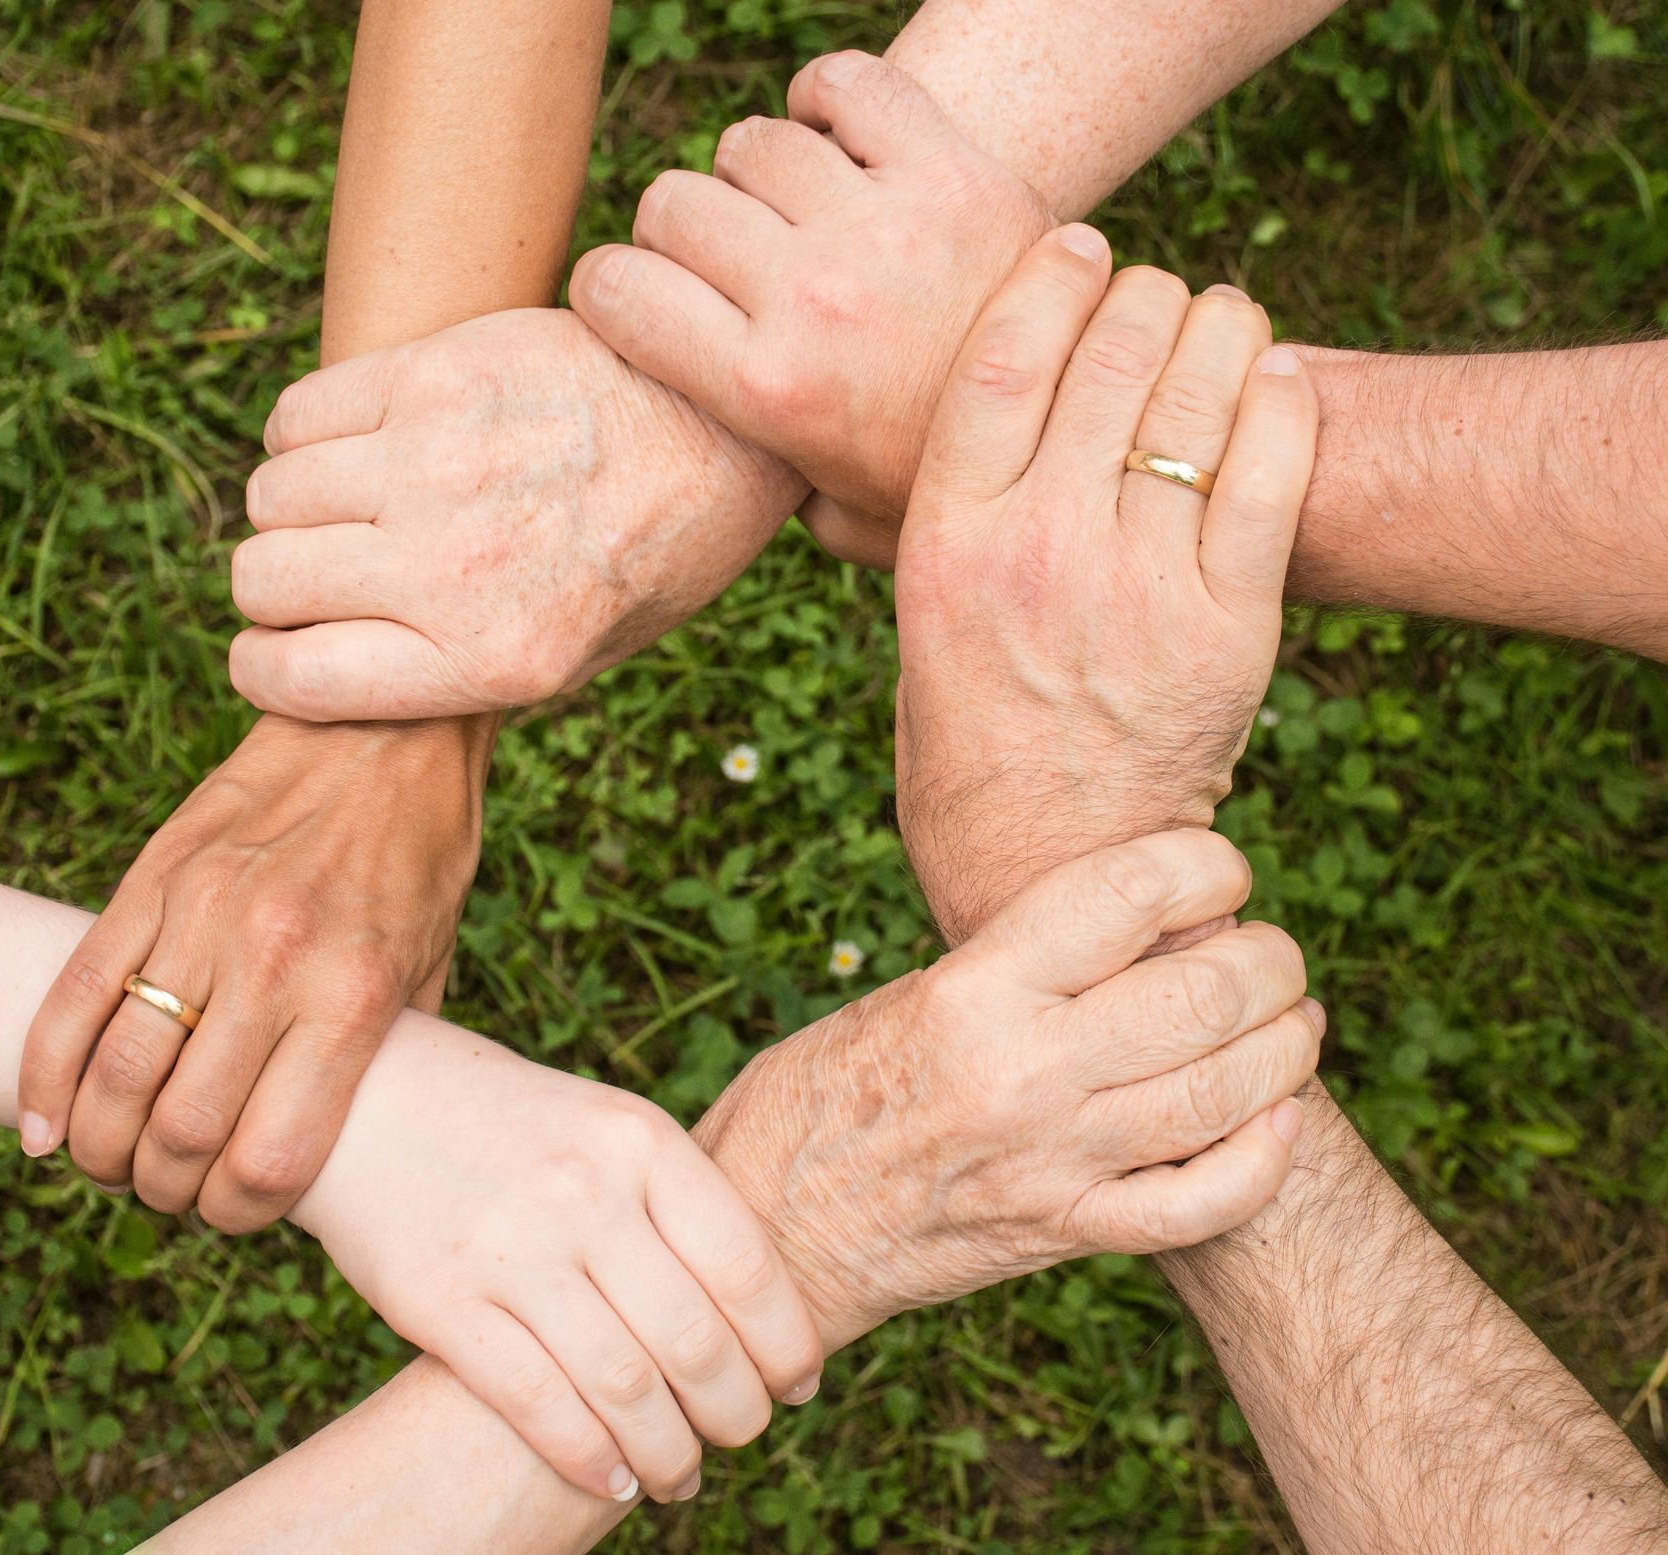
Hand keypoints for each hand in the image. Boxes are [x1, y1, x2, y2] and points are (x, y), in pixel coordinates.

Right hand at [19, 715, 489, 1230]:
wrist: (385, 728)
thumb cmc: (421, 856)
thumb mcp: (433, 965)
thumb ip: (385, 1057)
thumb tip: (348, 1148)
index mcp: (353, 996)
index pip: (269, 1159)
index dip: (239, 1215)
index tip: (236, 1214)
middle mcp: (273, 961)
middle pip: (180, 1132)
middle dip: (165, 1190)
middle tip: (171, 1192)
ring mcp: (202, 916)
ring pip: (116, 1073)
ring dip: (101, 1146)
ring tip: (113, 1162)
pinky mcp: (152, 878)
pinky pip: (74, 994)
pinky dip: (44, 1075)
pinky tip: (45, 1125)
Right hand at [226, 308, 805, 721]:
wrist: (726, 425)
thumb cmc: (653, 552)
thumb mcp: (580, 656)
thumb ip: (459, 672)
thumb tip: (333, 670)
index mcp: (494, 659)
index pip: (293, 679)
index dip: (266, 668)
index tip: (277, 651)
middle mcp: (455, 568)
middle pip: (264, 581)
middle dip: (276, 588)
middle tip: (325, 574)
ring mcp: (438, 464)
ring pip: (271, 496)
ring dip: (293, 508)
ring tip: (352, 505)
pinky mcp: (435, 375)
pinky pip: (297, 415)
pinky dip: (305, 435)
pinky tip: (361, 443)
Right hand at [292, 1013, 823, 1505]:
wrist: (369, 1097)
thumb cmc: (515, 1124)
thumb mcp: (608, 1126)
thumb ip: (676, 1202)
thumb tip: (763, 1311)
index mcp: (640, 1141)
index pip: (746, 1266)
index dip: (786, 1343)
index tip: (798, 1384)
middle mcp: (583, 1192)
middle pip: (695, 1340)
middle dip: (736, 1411)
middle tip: (743, 1436)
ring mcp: (510, 1249)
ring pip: (624, 1387)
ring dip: (670, 1453)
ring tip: (683, 1476)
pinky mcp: (440, 1302)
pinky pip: (536, 1403)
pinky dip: (589, 1458)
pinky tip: (614, 1479)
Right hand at [569, 51, 1050, 564]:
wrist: (1086, 431)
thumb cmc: (944, 482)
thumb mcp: (839, 520)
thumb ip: (761, 491)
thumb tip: (702, 473)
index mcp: (768, 391)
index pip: (615, 289)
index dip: (610, 289)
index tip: (636, 301)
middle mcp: (813, 299)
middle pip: (673, 205)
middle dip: (679, 234)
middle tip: (724, 266)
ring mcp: (883, 227)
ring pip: (751, 144)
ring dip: (756, 176)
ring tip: (792, 216)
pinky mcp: (952, 170)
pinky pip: (846, 84)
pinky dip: (826, 99)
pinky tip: (836, 143)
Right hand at [695, 830, 1319, 1346]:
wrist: (770, 1229)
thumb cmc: (823, 1092)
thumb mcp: (909, 995)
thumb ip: (1020, 965)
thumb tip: (1142, 927)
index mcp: (973, 990)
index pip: (1129, 894)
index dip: (1206, 864)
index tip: (1221, 868)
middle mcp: (1022, 1071)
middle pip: (1204, 993)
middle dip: (1271, 961)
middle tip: (1272, 953)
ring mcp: (1052, 1161)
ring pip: (1225, 1093)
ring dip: (1287, 1048)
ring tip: (1293, 1021)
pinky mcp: (1064, 1234)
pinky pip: (1201, 1203)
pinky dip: (1263, 1160)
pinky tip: (1277, 1121)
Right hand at [893, 230, 1318, 943]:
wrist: (1050, 871)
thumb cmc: (967, 746)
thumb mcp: (913, 628)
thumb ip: (926, 525)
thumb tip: (933, 423)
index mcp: (946, 545)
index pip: (1002, 357)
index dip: (1050, 276)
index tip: (1077, 242)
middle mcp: (1039, 552)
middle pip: (1109, 355)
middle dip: (1142, 294)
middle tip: (1154, 293)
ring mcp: (1139, 589)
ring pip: (1197, 396)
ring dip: (1219, 329)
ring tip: (1220, 321)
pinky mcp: (1228, 629)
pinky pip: (1272, 473)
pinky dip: (1281, 402)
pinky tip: (1274, 378)